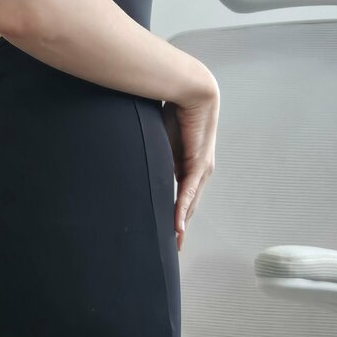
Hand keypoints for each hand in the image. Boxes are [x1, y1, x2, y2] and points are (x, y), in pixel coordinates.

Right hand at [160, 80, 218, 251]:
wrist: (191, 89)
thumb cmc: (173, 107)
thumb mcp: (159, 136)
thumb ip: (152, 150)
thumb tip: (134, 155)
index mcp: (190, 163)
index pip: (184, 195)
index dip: (177, 213)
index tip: (170, 232)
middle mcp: (200, 169)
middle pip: (189, 204)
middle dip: (180, 226)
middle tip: (173, 247)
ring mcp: (202, 168)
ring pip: (190, 202)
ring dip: (181, 223)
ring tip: (174, 243)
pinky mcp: (199, 163)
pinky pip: (188, 191)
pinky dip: (181, 209)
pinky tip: (177, 225)